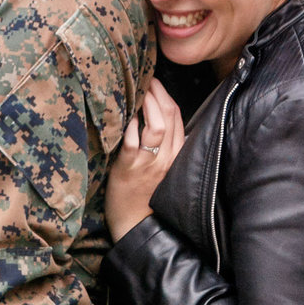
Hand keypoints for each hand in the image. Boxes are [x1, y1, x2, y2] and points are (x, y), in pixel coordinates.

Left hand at [105, 79, 183, 242]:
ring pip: (156, 126)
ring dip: (146, 103)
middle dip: (157, 93)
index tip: (156, 83)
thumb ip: (167, 146)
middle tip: (145, 79)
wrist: (135, 225)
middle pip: (169, 116)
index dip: (167, 96)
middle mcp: (166, 158)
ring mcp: (149, 163)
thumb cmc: (146, 193)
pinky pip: (132, 140)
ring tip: (137, 90)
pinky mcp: (130, 168)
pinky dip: (130, 123)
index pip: (178, 117)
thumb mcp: (163, 168)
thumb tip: (161, 119)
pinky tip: (124, 112)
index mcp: (176, 155)